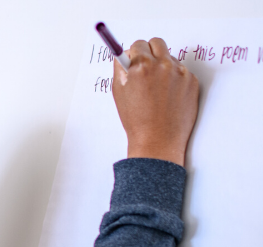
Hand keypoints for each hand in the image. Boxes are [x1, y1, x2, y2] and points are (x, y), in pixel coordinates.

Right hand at [112, 37, 199, 165]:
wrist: (158, 139)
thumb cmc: (136, 119)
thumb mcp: (119, 92)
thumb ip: (121, 69)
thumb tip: (124, 55)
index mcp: (141, 66)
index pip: (138, 44)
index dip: (134, 53)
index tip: (134, 59)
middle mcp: (162, 65)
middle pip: (157, 43)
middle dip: (150, 51)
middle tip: (146, 65)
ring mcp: (180, 73)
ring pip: (170, 57)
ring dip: (163, 65)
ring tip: (157, 88)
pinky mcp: (192, 81)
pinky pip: (182, 71)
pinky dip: (175, 78)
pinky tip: (168, 95)